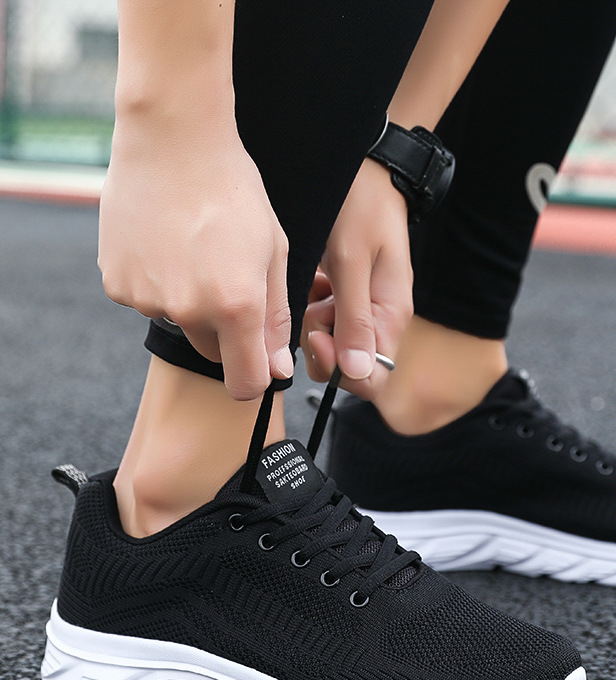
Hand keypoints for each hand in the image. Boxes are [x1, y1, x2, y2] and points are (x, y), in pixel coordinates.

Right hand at [98, 118, 292, 400]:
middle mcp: (189, 310)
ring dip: (190, 303)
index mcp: (237, 306)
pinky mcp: (117, 284)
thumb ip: (276, 317)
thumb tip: (278, 368)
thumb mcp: (273, 251)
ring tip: (194, 250)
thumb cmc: (234, 191)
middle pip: (213, 353)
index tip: (258, 361)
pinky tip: (164, 245)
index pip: (246, 383)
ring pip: (179, 323)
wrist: (172, 140)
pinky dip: (158, 284)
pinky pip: (147, 301)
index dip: (255, 377)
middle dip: (226, 332)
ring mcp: (148, 299)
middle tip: (228, 277)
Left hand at [301, 158, 412, 399]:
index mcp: (391, 316)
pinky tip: (314, 280)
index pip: (372, 378)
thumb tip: (357, 372)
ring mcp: (367, 307)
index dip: (339, 371)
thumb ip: (354, 319)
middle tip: (307, 311)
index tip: (313, 336)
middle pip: (350, 367)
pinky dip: (315, 307)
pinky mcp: (352, 295)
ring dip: (315, 325)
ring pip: (336, 344)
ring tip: (312, 287)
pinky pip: (330, 320)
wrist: (366, 168)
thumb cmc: (361, 206)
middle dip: (322, 349)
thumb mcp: (352, 261)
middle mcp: (382, 318)